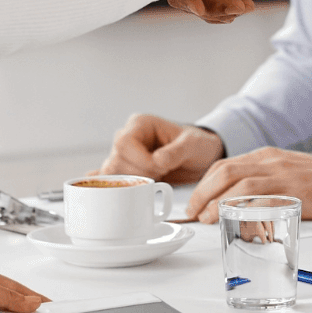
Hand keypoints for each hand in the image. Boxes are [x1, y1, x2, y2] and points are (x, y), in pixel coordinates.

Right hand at [100, 113, 223, 183]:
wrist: (199, 157)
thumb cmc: (196, 144)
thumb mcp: (193, 144)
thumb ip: (177, 151)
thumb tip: (157, 160)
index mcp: (140, 124)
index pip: (124, 142)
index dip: (140, 160)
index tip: (161, 167)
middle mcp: (128, 137)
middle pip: (115, 160)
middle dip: (139, 173)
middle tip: (163, 173)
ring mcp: (125, 155)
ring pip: (112, 173)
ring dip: (134, 182)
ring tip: (158, 177)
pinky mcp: (126, 171)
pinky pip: (113, 182)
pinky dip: (123, 188)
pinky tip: (136, 187)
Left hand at [186, 146, 311, 222]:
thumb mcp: (285, 169)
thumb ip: (262, 179)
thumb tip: (236, 199)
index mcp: (266, 156)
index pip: (224, 165)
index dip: (204, 184)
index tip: (196, 201)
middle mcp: (270, 162)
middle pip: (225, 172)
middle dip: (202, 193)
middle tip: (195, 212)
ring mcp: (281, 176)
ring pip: (238, 185)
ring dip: (217, 203)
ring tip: (208, 218)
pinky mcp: (293, 193)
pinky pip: (262, 201)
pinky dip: (244, 212)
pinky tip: (236, 222)